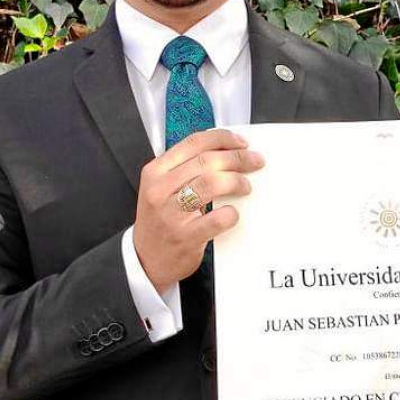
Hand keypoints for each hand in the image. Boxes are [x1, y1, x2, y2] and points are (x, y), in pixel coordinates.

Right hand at [133, 128, 264, 293]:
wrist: (145, 260)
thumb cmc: (160, 221)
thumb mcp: (161, 188)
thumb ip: (185, 169)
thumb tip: (226, 153)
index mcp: (155, 171)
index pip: (193, 143)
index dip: (222, 139)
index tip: (241, 143)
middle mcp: (160, 190)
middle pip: (206, 161)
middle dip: (237, 158)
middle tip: (254, 161)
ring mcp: (171, 214)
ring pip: (211, 183)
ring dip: (236, 181)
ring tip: (245, 186)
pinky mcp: (185, 237)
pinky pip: (216, 219)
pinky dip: (231, 213)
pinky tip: (233, 213)